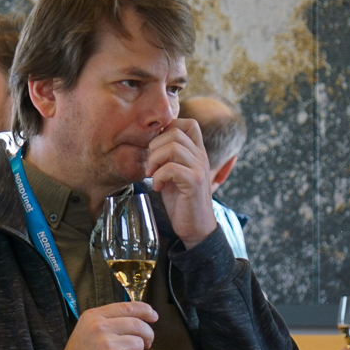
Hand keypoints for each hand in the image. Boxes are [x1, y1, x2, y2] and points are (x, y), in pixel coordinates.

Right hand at [48, 301, 157, 349]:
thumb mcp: (86, 331)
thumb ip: (107, 322)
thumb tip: (137, 320)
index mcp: (93, 316)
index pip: (127, 307)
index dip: (145, 310)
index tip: (153, 316)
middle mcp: (100, 326)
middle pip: (138, 324)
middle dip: (147, 334)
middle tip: (146, 343)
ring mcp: (107, 343)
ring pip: (140, 342)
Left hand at [144, 118, 216, 246]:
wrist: (195, 226)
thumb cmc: (180, 200)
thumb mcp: (172, 174)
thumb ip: (167, 158)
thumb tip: (149, 141)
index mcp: (196, 152)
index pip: (188, 123)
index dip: (167, 129)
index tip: (154, 147)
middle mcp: (201, 156)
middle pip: (175, 132)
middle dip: (154, 146)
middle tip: (150, 165)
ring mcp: (199, 169)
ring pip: (172, 147)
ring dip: (154, 160)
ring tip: (152, 175)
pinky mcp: (194, 182)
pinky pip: (172, 168)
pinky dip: (159, 177)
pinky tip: (158, 187)